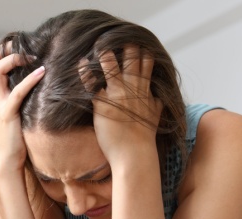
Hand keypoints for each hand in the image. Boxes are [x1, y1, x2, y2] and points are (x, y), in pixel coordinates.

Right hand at [0, 44, 44, 175]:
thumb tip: (48, 84)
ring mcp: (1, 102)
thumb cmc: (19, 135)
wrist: (8, 159)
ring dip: (15, 59)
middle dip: (8, 48)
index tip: (27, 46)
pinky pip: (17, 92)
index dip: (7, 48)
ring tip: (33, 56)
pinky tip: (42, 72)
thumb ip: (28, 96)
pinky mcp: (8, 113)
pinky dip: (29, 80)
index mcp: (1, 90)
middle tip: (29, 47)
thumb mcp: (23, 109)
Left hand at [85, 45, 162, 164]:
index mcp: (145, 93)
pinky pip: (92, 84)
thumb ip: (156, 106)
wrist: (135, 155)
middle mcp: (133, 91)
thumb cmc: (144, 139)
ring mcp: (118, 96)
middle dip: (129, 49)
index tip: (141, 45)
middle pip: (132, 63)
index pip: (147, 68)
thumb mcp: (155, 118)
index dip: (144, 55)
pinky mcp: (103, 104)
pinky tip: (82, 63)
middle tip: (124, 39)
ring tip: (101, 44)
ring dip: (106, 55)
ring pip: (112, 69)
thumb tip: (160, 100)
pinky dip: (86, 73)